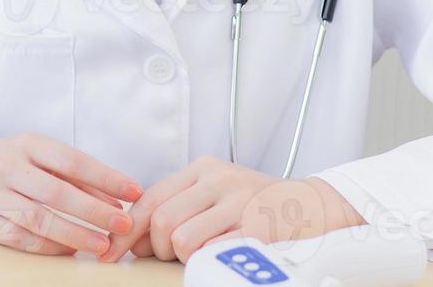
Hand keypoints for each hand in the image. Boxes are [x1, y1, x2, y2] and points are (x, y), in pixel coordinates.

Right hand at [0, 131, 142, 255]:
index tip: (133, 190)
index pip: (72, 160)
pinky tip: (68, 250)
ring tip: (101, 244)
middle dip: (94, 210)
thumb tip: (114, 197)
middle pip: (57, 192)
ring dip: (74, 233)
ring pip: (37, 218)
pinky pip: (18, 237)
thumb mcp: (36, 155)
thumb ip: (73, 175)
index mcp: (28, 145)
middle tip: (123, 223)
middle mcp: (8, 167)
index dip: (105, 177)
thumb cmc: (5, 160)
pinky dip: (46, 246)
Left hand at [96, 157, 364, 263]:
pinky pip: (213, 252)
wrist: (319, 209)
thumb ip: (181, 208)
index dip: (128, 230)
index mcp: (205, 169)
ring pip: (182, 239)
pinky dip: (208, 262)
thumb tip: (135, 238)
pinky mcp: (259, 229)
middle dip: (158, 249)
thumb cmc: (262, 208)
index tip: (113, 252)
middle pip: (161, 221)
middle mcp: (220, 180)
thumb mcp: (220, 195)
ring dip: (184, 259)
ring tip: (203, 256)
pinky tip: (219, 258)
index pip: (150, 198)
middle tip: (174, 257)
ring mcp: (241, 202)